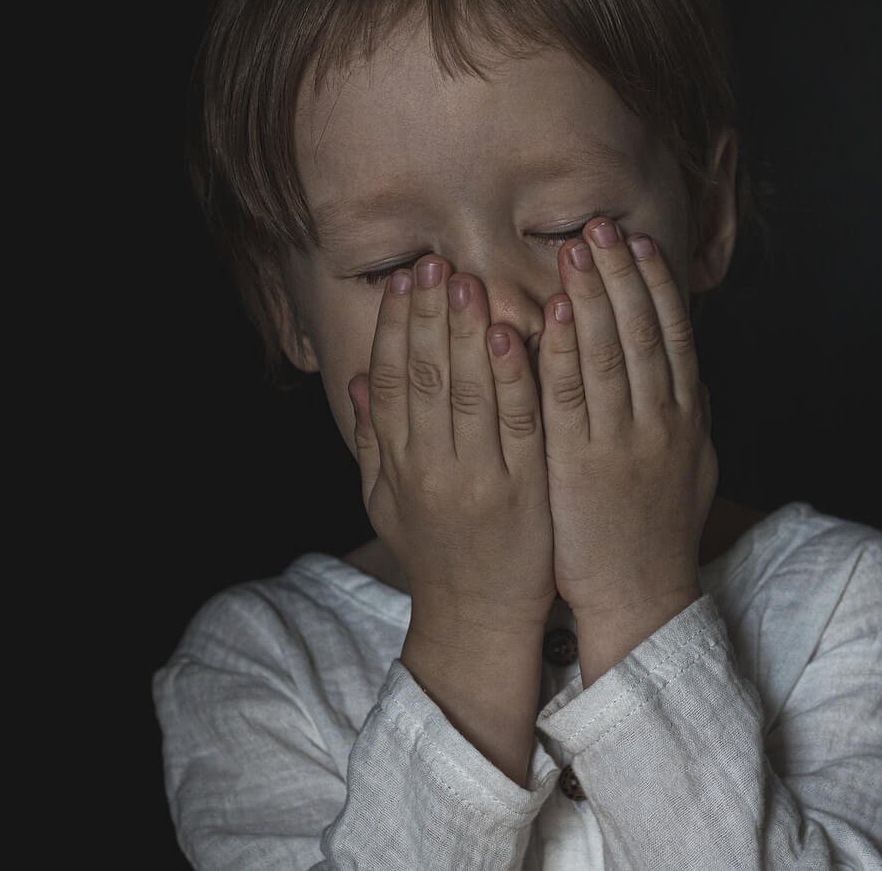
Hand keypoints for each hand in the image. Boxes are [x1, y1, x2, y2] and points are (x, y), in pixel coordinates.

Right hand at [349, 255, 557, 634]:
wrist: (478, 619)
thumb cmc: (436, 554)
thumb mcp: (385, 501)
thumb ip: (373, 440)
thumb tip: (358, 379)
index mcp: (399, 465)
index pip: (392, 380)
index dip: (394, 327)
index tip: (402, 281)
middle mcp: (431, 467)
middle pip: (425, 375)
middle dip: (429, 314)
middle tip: (435, 263)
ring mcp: (479, 476)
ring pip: (468, 390)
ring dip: (466, 330)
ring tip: (467, 280)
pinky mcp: (524, 489)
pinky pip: (519, 421)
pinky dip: (513, 375)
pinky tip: (511, 333)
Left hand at [537, 218, 716, 661]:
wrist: (641, 598)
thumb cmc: (657, 534)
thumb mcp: (692, 472)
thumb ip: (694, 422)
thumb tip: (699, 380)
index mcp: (686, 419)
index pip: (674, 337)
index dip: (657, 286)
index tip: (640, 244)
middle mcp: (661, 422)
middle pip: (643, 332)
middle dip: (621, 274)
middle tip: (601, 226)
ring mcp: (622, 442)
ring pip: (611, 353)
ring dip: (594, 295)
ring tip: (576, 248)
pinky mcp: (582, 465)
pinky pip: (571, 397)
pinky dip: (564, 350)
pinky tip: (555, 312)